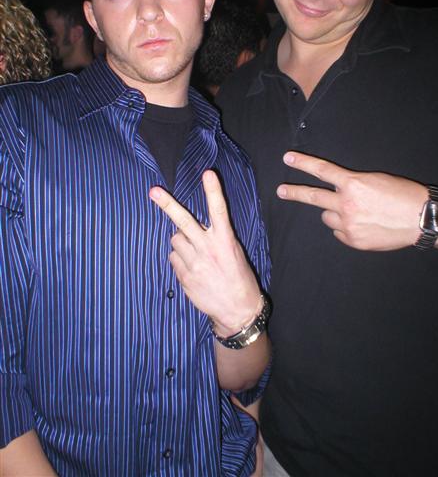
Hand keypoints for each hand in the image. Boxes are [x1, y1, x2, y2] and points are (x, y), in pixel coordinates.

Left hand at [149, 170, 260, 334]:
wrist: (237, 310)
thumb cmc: (238, 276)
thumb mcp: (234, 252)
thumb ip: (216, 236)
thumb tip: (194, 226)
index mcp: (225, 240)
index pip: (219, 210)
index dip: (213, 191)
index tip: (208, 173)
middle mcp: (208, 249)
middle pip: (184, 221)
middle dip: (167, 204)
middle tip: (153, 191)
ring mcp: (194, 263)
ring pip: (175, 240)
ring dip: (181, 242)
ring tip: (196, 254)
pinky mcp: (184, 277)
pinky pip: (173, 259)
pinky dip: (180, 260)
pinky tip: (193, 269)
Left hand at [277, 151, 427, 250]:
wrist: (421, 218)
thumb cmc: (402, 195)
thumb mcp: (375, 180)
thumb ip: (352, 185)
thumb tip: (337, 191)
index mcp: (353, 184)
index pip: (321, 170)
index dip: (303, 163)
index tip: (288, 158)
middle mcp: (346, 204)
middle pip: (313, 196)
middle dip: (294, 192)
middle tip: (280, 190)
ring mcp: (348, 224)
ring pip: (326, 217)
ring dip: (334, 213)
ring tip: (355, 212)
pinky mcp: (353, 240)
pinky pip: (338, 233)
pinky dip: (345, 229)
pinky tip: (362, 225)